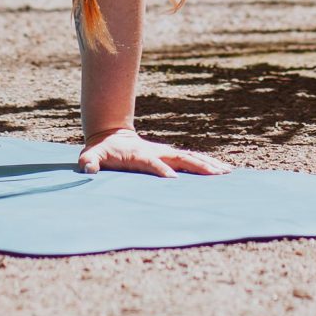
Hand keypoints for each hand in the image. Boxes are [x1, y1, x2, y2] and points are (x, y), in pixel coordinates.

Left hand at [76, 127, 229, 177]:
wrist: (112, 135)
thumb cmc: (101, 150)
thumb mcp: (91, 155)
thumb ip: (90, 161)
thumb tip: (87, 168)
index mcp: (139, 155)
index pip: (152, 163)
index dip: (161, 170)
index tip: (173, 180)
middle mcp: (157, 152)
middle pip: (180, 158)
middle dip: (198, 166)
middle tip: (216, 175)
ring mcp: (166, 152)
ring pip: (191, 157)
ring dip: (208, 165)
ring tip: (227, 172)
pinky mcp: (171, 155)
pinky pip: (192, 159)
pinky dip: (208, 164)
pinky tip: (222, 170)